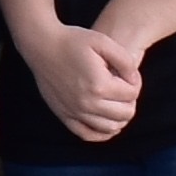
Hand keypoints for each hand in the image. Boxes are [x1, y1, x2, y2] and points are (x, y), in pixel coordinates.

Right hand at [26, 19, 147, 145]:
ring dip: (119, 117)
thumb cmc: (72, 41)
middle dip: (130, 101)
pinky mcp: (63, 115)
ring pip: (111, 127)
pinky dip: (102, 133)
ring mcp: (74, 111)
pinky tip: (106, 122)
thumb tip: (134, 81)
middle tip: (122, 87)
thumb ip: (126, 62)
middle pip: (125, 113)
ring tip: (115, 102)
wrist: (41, 45)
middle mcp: (87, 103)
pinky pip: (88, 134)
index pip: (132, 94)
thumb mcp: (103, 41)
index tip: (126, 74)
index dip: (135, 82)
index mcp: (99, 85)